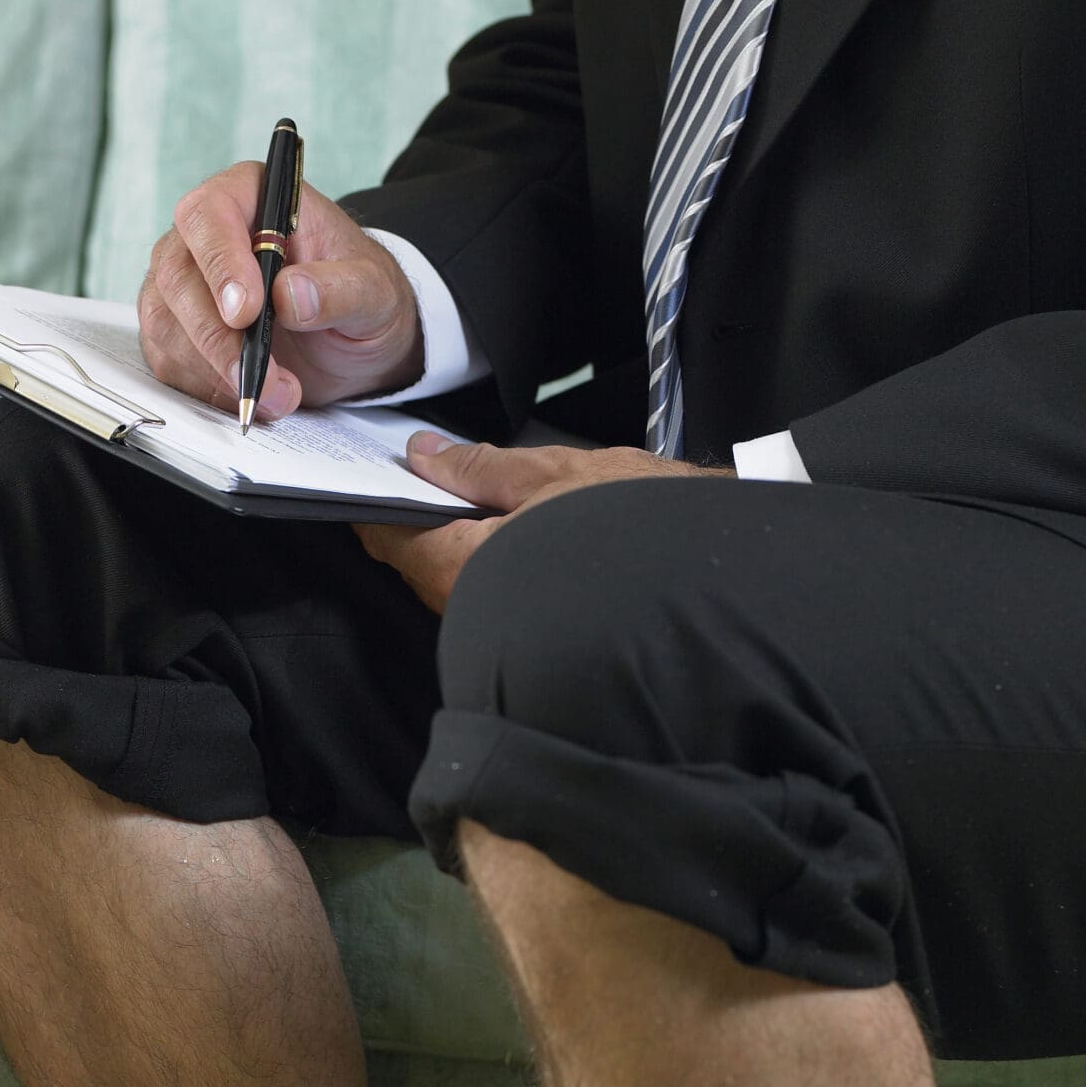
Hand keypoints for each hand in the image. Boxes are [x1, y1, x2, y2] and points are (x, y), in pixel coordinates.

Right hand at [142, 166, 422, 420]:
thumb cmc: (357, 296)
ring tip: (278, 394)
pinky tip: (250, 394)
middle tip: (262, 377)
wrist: (347, 338)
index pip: (209, 214)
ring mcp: (180, 283)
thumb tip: (292, 294)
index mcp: (250, 195)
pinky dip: (206, 388)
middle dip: (217, 337)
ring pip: (166, 324)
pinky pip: (167, 360)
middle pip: (176, 276)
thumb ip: (341, 289)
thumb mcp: (373, 291)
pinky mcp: (172, 331)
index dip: (220, 262)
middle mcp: (203, 235)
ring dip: (216, 371)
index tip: (246, 312)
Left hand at [358, 437, 730, 613]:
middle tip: (423, 466)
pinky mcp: (524, 631)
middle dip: (412, 515)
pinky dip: (479, 554)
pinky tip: (499, 522)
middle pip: (413, 560)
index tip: (371, 469)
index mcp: (467, 570)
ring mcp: (496, 627)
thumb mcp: (556, 473)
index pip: (388, 538)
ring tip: (466, 485)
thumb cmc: (641, 524)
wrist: (714, 570)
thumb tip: (426, 455)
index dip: (373, 500)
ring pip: (447, 576)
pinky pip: (481, 590)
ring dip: (448, 534)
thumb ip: (480, 466)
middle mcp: (472, 611)